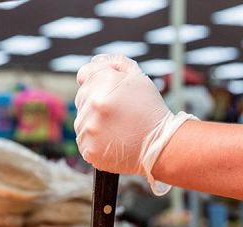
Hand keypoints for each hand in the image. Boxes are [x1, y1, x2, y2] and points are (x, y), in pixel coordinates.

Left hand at [74, 55, 195, 194]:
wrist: (160, 145)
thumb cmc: (150, 111)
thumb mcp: (138, 78)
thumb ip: (115, 63)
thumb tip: (94, 61)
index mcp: (104, 83)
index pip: (84, 74)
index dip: (97, 82)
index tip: (109, 92)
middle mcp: (93, 104)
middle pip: (82, 98)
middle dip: (96, 102)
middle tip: (118, 113)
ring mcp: (89, 128)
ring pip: (81, 120)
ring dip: (94, 122)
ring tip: (116, 128)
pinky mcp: (89, 149)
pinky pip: (84, 140)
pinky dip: (95, 141)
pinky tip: (112, 140)